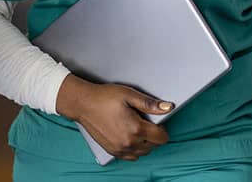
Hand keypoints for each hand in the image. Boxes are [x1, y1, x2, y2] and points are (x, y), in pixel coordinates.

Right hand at [55, 75, 172, 160]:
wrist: (83, 104)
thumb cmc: (104, 97)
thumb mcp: (129, 95)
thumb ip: (150, 103)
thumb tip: (168, 107)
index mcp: (136, 128)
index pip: (161, 138)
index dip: (162, 129)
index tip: (157, 122)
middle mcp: (129, 142)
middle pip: (153, 146)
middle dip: (154, 135)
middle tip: (145, 121)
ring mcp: (120, 149)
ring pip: (143, 152)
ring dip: (145, 143)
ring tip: (136, 128)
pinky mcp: (113, 152)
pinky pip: (132, 156)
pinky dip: (135, 149)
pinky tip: (129, 136)